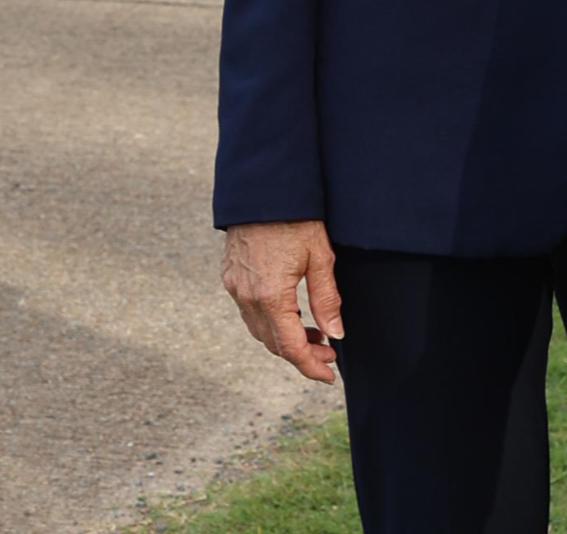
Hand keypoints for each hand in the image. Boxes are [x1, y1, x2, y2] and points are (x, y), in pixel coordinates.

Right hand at [221, 220, 341, 383]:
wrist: (263, 190)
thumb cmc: (296, 219)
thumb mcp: (321, 257)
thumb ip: (327, 299)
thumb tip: (335, 334)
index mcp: (271, 295)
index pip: (291, 347)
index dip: (311, 366)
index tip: (330, 376)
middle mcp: (247, 297)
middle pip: (273, 343)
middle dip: (302, 354)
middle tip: (329, 354)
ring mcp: (235, 288)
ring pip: (259, 330)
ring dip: (286, 339)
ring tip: (316, 335)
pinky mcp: (231, 277)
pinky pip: (249, 312)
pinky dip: (271, 322)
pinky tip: (292, 315)